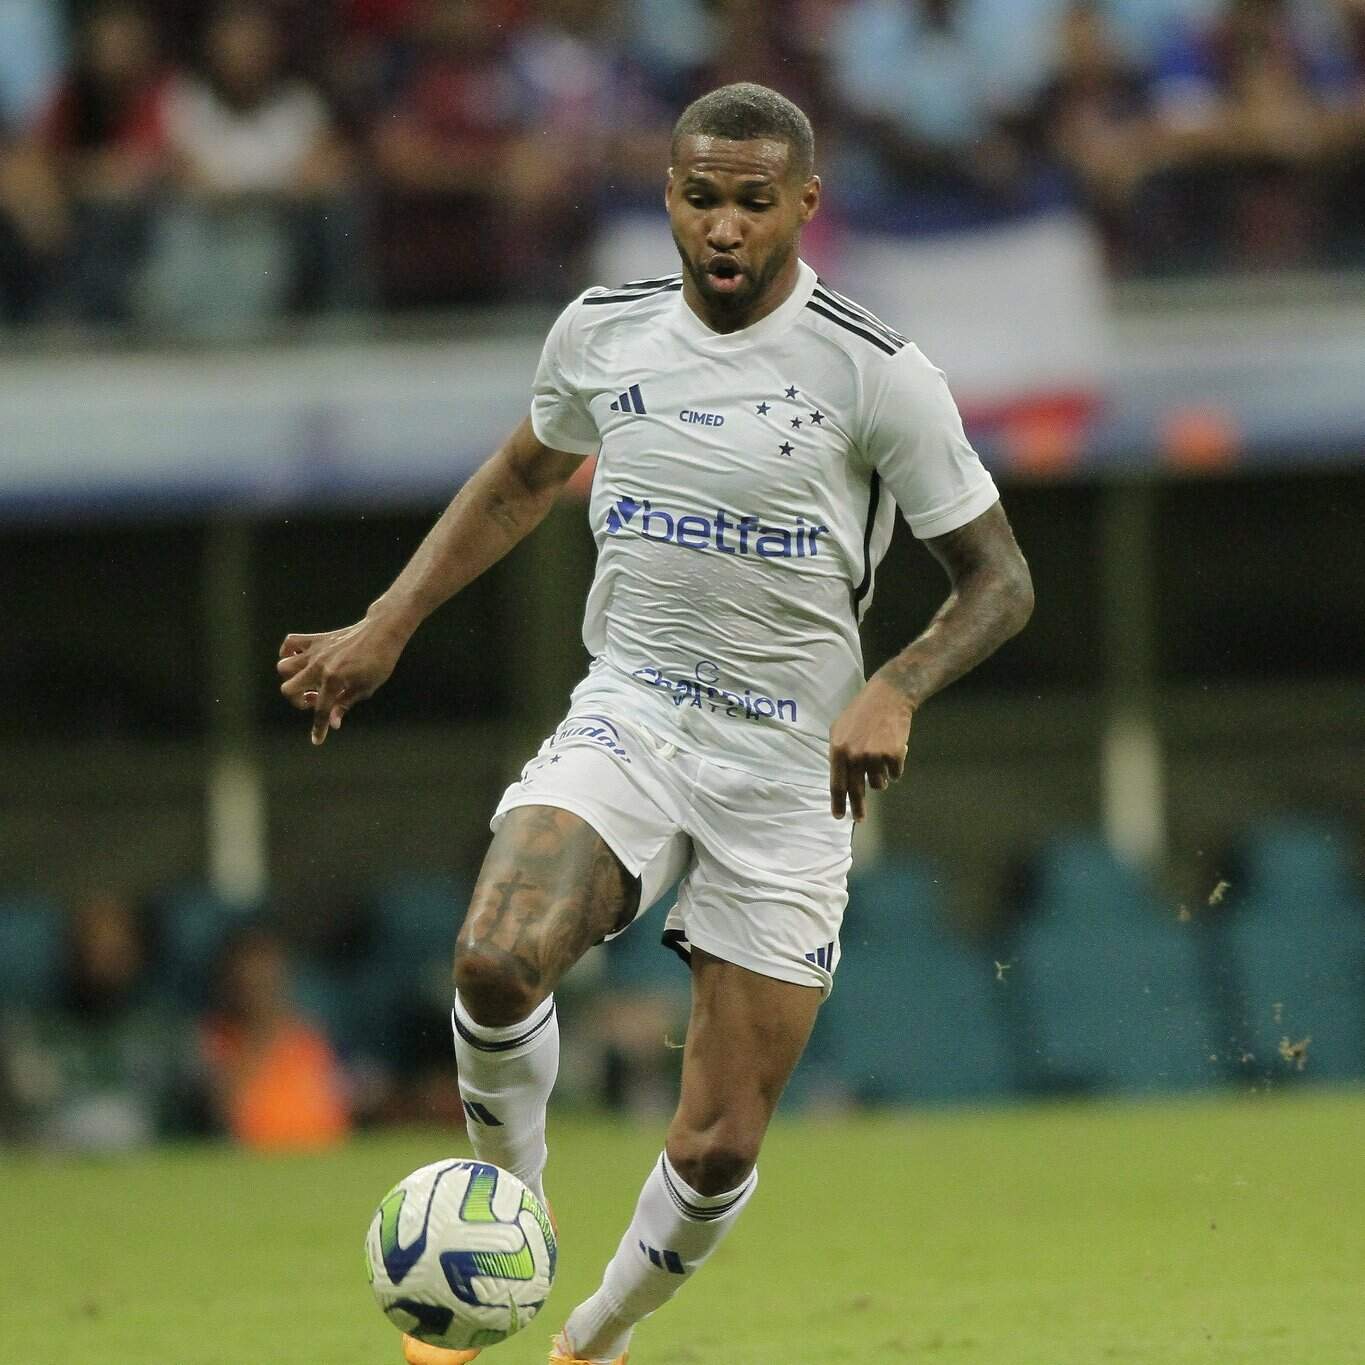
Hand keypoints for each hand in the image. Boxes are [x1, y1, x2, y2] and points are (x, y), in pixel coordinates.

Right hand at [276, 616, 406, 745]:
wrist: (382, 632)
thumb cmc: (379, 661)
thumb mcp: (367, 688)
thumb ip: (345, 704)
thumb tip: (333, 723)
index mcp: (334, 680)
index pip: (320, 710)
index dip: (318, 729)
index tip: (317, 740)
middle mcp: (319, 666)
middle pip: (289, 689)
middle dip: (298, 701)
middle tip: (314, 699)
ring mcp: (315, 651)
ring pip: (284, 667)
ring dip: (291, 679)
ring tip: (307, 681)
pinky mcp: (316, 639)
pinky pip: (290, 642)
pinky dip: (288, 652)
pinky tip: (299, 661)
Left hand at [828, 675, 912, 820]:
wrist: (888, 697)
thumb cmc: (860, 712)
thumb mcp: (839, 729)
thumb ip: (838, 753)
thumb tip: (840, 778)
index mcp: (838, 750)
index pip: (837, 784)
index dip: (838, 802)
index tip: (839, 817)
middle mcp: (855, 757)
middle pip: (857, 790)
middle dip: (858, 808)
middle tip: (860, 819)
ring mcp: (875, 757)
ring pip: (878, 783)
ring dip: (880, 778)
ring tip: (880, 760)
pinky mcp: (894, 755)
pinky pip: (895, 775)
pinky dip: (894, 768)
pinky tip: (893, 752)